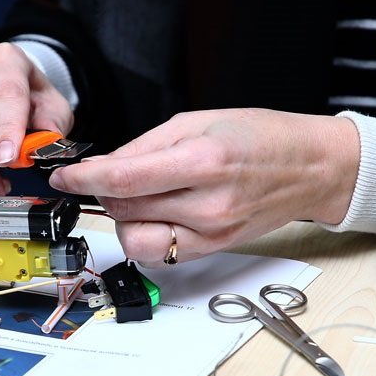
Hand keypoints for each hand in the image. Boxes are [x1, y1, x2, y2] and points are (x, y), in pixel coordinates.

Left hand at [48, 109, 359, 264]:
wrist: (311, 166)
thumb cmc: (261, 136)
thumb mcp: (197, 121)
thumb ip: (144, 147)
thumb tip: (102, 167)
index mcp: (202, 160)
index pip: (123, 179)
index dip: (83, 178)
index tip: (64, 175)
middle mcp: (208, 203)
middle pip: (124, 210)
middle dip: (103, 192)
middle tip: (109, 176)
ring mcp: (213, 232)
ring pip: (137, 238)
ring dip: (123, 218)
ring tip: (138, 197)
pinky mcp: (216, 248)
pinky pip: (162, 253)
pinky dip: (147, 235)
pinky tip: (156, 214)